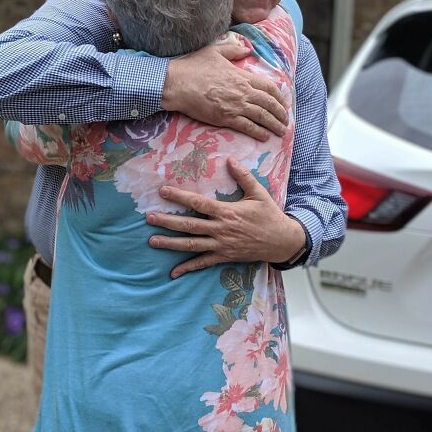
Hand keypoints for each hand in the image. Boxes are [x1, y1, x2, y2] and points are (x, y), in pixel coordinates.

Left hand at [146, 158, 305, 277]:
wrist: (282, 241)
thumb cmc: (270, 215)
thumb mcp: (259, 193)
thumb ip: (243, 176)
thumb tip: (230, 159)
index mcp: (227, 212)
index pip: (198, 203)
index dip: (180, 197)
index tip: (163, 191)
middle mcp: (221, 230)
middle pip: (189, 225)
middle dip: (167, 221)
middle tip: (149, 218)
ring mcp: (221, 245)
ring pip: (191, 245)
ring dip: (171, 243)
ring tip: (152, 241)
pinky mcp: (224, 257)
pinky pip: (203, 263)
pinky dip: (188, 268)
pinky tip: (173, 272)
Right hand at [161, 44, 287, 141]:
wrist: (177, 83)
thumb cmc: (194, 66)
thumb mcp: (215, 51)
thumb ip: (233, 50)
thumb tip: (247, 49)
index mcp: (242, 76)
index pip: (268, 86)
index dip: (279, 95)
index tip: (283, 102)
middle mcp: (243, 92)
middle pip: (269, 103)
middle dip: (280, 113)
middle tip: (285, 120)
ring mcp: (235, 106)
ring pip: (262, 117)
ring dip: (274, 124)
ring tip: (281, 131)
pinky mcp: (225, 118)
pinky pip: (247, 127)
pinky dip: (258, 132)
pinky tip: (265, 136)